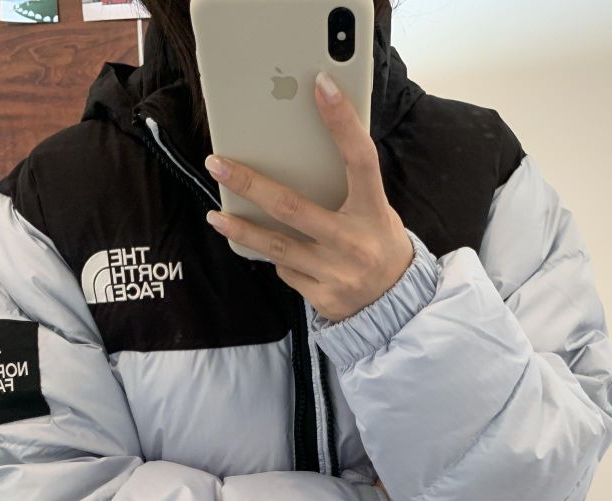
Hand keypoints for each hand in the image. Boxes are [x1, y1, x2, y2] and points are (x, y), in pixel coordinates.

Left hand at [203, 70, 414, 322]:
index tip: (321, 85)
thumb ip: (348, 188)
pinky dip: (277, 258)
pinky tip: (274, 252)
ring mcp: (336, 274)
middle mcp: (354, 243)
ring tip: (215, 216)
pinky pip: (286, 272)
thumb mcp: (376, 211)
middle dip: (250, 185)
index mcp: (374, 212)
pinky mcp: (322, 298)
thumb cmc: (378, 244)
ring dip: (242, 229)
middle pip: (293, 208)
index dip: (342, 122)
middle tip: (217, 165)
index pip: (360, 159)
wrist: (395, 304)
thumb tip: (299, 156)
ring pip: (278, 246)